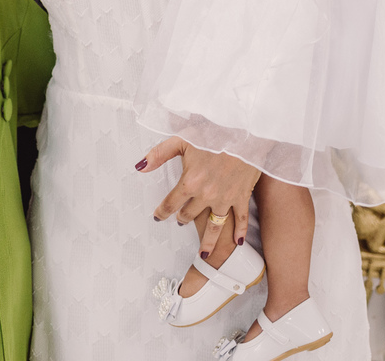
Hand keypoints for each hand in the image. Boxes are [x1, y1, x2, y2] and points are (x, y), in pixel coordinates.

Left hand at [136, 137, 260, 256]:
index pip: (171, 204)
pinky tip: (237, 243)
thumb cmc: (213, 133)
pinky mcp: (241, 196)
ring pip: (214, 226)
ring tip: (203, 252)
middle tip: (180, 221)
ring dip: (208, 241)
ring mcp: (225, 198)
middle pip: (189, 215)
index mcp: (190, 182)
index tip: (157, 217)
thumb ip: (159, 155)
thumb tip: (140, 167)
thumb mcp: (182, 139)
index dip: (162, 212)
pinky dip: (239, 232)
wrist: (244, 132)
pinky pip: (241, 219)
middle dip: (182, 219)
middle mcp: (206, 195)